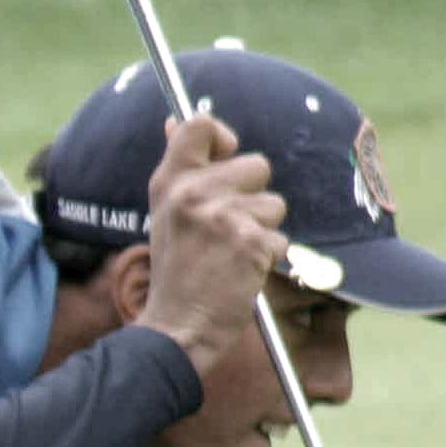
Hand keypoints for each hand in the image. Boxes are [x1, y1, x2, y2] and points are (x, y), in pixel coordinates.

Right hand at [135, 115, 289, 375]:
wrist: (177, 326)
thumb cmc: (176, 270)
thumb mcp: (165, 212)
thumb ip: (181, 168)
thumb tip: (177, 120)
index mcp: (169, 183)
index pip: (201, 126)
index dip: (223, 137)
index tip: (225, 157)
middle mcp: (194, 193)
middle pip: (257, 164)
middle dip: (253, 196)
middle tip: (226, 228)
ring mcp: (223, 217)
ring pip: (274, 204)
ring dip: (262, 229)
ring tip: (232, 254)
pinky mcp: (250, 243)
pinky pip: (280, 238)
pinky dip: (267, 257)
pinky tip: (241, 272)